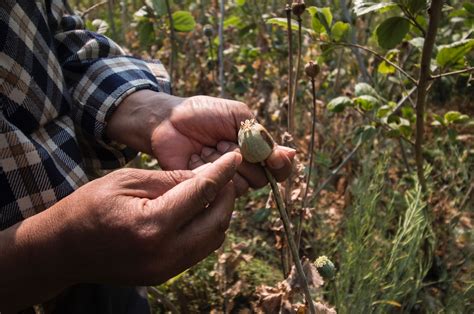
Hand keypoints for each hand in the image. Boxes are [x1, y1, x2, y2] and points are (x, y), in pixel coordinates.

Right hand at [59, 152, 240, 284]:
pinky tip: (197, 211)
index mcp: (152, 224)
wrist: (63, 249)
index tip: (235, 157)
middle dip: (227, 195)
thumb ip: (169, 179)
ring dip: (219, 213)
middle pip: (218, 221)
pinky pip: (199, 250)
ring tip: (211, 191)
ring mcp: (166, 269)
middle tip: (225, 175)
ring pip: (213, 239)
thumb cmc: (88, 207)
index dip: (222, 172)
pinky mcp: (165, 275)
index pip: (202, 193)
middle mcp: (165, 253)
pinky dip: (206, 228)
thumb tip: (205, 175)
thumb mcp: (126, 180)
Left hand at [107, 91, 295, 195]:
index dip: (280, 166)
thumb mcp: (238, 115)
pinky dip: (210, 170)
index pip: (277, 169)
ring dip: (226, 163)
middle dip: (247, 160)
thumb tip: (290, 153)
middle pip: (260, 179)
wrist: (168, 119)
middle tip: (225, 141)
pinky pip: (217, 190)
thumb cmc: (203, 113)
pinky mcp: (204, 189)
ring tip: (209, 147)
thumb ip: (261, 135)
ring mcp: (223, 180)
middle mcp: (241, 169)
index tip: (274, 158)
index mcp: (253, 151)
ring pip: (240, 186)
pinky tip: (197, 156)